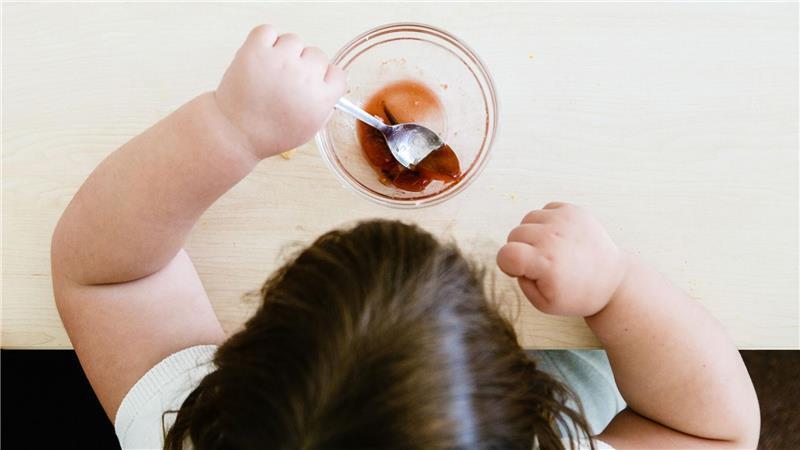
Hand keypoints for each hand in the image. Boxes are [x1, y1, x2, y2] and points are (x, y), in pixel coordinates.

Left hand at [214, 25, 345, 158]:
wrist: (235, 132)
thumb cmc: (270, 134)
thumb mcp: (308, 130)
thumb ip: (324, 107)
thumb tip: (329, 87)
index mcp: (321, 98)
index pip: (337, 74)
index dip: (324, 77)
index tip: (314, 82)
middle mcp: (304, 77)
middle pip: (316, 54)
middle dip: (304, 65)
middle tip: (286, 80)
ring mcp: (280, 60)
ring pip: (293, 41)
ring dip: (284, 51)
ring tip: (270, 71)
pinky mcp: (256, 50)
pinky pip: (268, 31)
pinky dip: (265, 40)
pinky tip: (261, 58)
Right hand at [496, 202, 629, 315]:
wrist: (612, 280)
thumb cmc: (577, 294)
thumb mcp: (543, 304)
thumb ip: (521, 281)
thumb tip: (514, 259)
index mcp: (546, 264)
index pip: (506, 254)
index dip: (506, 264)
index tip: (519, 271)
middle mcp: (554, 238)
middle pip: (514, 234)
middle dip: (520, 249)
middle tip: (539, 262)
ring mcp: (565, 220)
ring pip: (527, 219)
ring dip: (532, 234)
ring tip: (550, 249)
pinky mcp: (574, 210)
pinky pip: (544, 210)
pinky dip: (546, 223)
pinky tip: (559, 238)